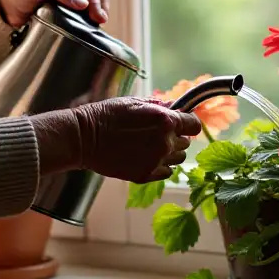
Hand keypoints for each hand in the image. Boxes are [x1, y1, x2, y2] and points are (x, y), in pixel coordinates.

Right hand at [32, 98, 201, 182]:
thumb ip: (158, 106)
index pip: (194, 125)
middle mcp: (165, 142)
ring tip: (153, 146)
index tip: (182, 123)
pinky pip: (166, 172)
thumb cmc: (107, 115)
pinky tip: (147, 157)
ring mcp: (156, 160)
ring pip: (178, 159)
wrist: (84, 138)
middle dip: (177, 137)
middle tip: (159, 133)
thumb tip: (174, 106)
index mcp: (165, 121)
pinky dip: (161, 166)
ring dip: (171, 152)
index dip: (188, 123)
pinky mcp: (146, 175)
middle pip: (186, 143)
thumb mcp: (133, 103)